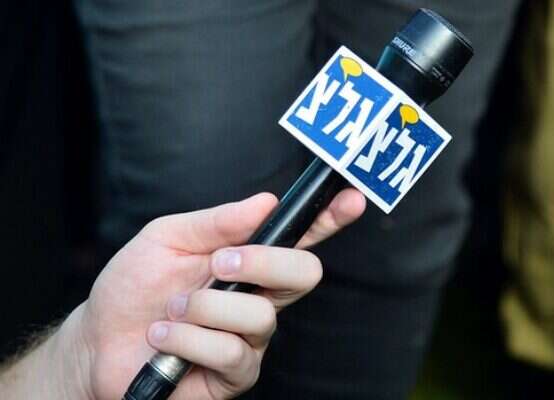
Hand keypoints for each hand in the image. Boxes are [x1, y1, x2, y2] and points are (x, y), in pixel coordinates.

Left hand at [62, 190, 363, 398]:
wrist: (100, 340)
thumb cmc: (135, 286)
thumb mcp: (167, 239)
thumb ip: (216, 223)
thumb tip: (265, 201)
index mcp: (248, 260)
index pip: (300, 238)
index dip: (330, 219)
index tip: (350, 199)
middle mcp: (259, 296)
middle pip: (305, 274)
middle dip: (265, 262)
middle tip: (220, 263)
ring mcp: (250, 337)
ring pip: (262, 316)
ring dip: (207, 307)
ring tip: (174, 308)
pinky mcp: (236, 373)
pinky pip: (231, 351)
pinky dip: (188, 338)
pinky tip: (164, 336)